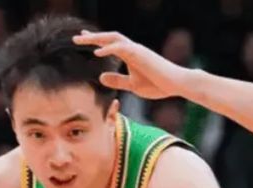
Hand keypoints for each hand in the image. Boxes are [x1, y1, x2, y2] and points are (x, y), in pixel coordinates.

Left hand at [73, 30, 190, 99]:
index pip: (110, 44)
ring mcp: (137, 50)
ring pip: (114, 38)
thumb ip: (117, 80)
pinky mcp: (141, 54)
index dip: (96, 41)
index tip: (83, 39)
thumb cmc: (157, 84)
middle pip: (109, 37)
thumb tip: (101, 77)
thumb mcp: (132, 85)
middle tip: (76, 37)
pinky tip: (97, 52)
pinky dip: (109, 49)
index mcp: (130, 55)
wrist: (176, 84)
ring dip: (97, 39)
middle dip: (92, 37)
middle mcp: (132, 49)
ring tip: (82, 40)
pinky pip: (122, 48)